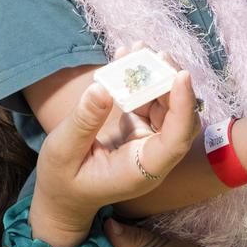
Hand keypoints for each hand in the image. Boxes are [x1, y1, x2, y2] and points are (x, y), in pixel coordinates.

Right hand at [31, 71, 200, 240]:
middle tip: (156, 54)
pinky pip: (149, 101)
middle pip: (178, 118)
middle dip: (172, 83)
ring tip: (139, 50)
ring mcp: (149, 141)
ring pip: (167, 105)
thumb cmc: (63, 181)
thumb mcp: (63, 151)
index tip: (180, 76)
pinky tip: (127, 58)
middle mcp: (153, 156)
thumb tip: (102, 88)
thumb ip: (83, 122)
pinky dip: (142, 80)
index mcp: (141, 170)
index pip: (176, 140)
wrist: (64, 196)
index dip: (183, 107)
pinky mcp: (140, 129)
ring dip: (158, 76)